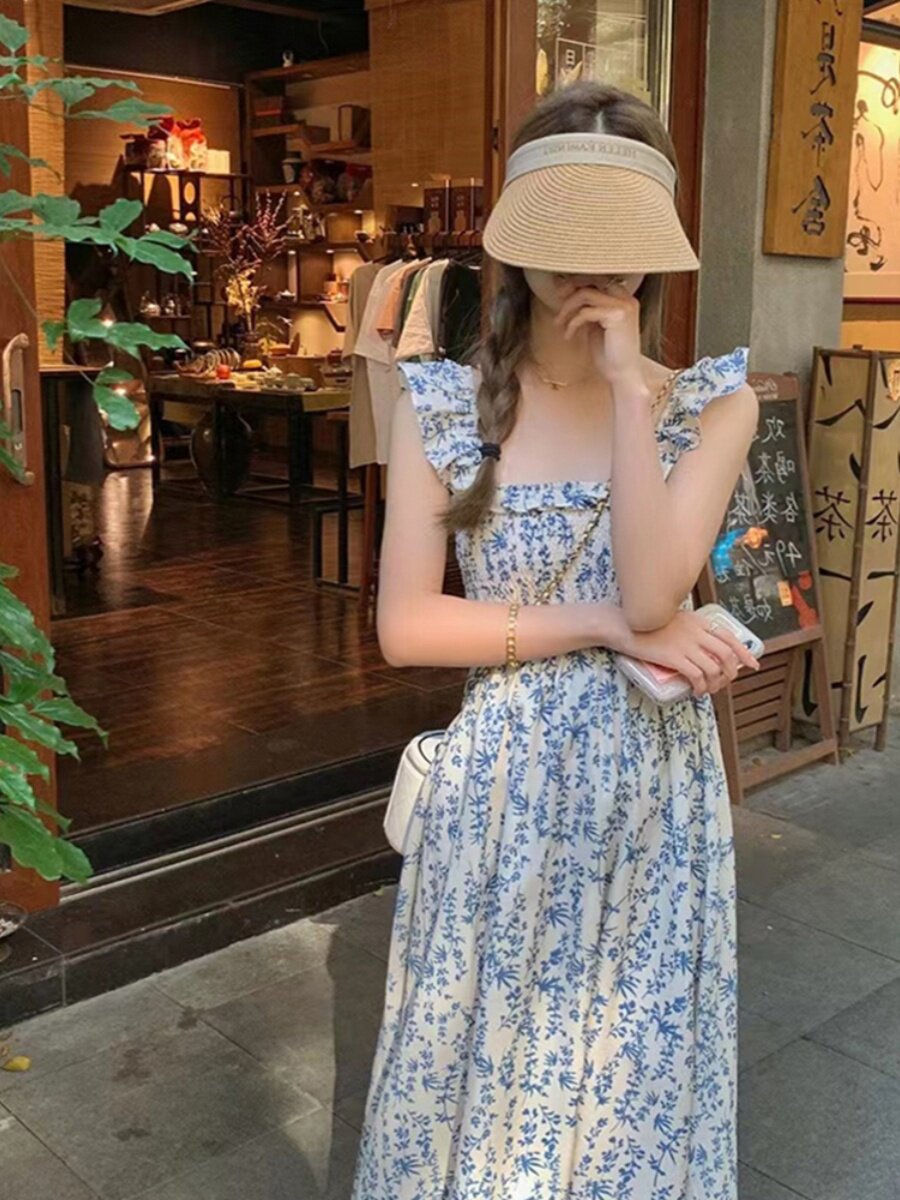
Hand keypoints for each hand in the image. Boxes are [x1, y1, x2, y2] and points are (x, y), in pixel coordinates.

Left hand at [554, 282, 644, 390]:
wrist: (622, 375)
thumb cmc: (609, 354)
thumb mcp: (595, 325)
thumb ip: (588, 308)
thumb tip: (567, 292)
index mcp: (623, 298)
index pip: (598, 278)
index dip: (577, 281)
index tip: (560, 291)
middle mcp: (626, 298)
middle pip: (592, 280)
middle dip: (570, 288)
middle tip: (557, 300)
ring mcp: (624, 306)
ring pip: (586, 294)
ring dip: (567, 308)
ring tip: (559, 323)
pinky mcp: (617, 316)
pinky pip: (586, 312)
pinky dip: (572, 323)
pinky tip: (568, 336)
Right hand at [621, 610, 760, 697]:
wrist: (622, 624)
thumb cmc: (643, 623)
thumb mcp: (671, 618)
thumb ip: (687, 629)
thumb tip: (698, 644)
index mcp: (697, 621)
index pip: (729, 636)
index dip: (744, 652)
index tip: (752, 663)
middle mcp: (696, 632)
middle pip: (727, 654)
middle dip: (732, 672)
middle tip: (726, 681)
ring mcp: (685, 645)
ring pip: (714, 668)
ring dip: (716, 683)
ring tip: (709, 689)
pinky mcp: (674, 657)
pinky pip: (697, 676)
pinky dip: (701, 687)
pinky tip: (696, 691)